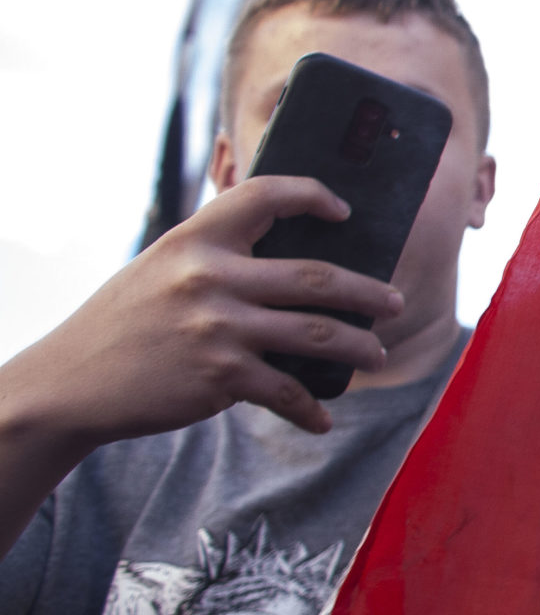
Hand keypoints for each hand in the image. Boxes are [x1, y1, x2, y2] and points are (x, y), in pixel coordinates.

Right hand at [2, 176, 398, 444]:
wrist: (70, 381)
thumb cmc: (125, 322)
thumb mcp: (161, 269)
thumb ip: (215, 258)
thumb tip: (290, 269)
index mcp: (196, 239)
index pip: (264, 195)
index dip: (311, 194)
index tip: (343, 209)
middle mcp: (210, 277)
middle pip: (316, 277)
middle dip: (368, 292)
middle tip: (395, 302)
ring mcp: (218, 327)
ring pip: (317, 334)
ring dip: (359, 346)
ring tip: (377, 353)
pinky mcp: (220, 376)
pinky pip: (287, 391)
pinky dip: (310, 410)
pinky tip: (321, 419)